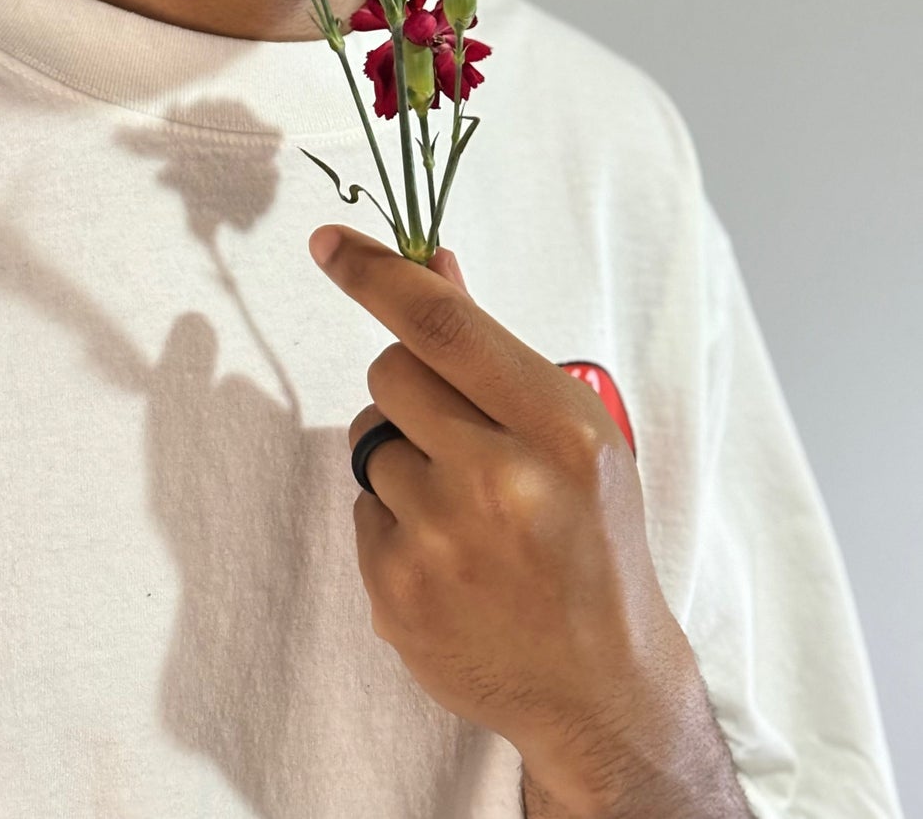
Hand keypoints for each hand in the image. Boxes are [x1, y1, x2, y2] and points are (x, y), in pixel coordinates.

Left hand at [312, 222, 697, 802]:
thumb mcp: (572, 434)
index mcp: (560, 428)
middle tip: (459, 432)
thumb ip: (493, 350)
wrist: (602, 686)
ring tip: (466, 509)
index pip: (444, 326)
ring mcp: (443, 542)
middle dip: (409, 385)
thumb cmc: (591, 539)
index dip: (377, 275)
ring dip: (404, 458)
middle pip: (390, 372)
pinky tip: (450, 556)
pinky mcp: (398, 592)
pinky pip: (362, 507)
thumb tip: (432, 264)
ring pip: (370, 441)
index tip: (328, 244)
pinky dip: (395, 520)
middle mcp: (500, 481)